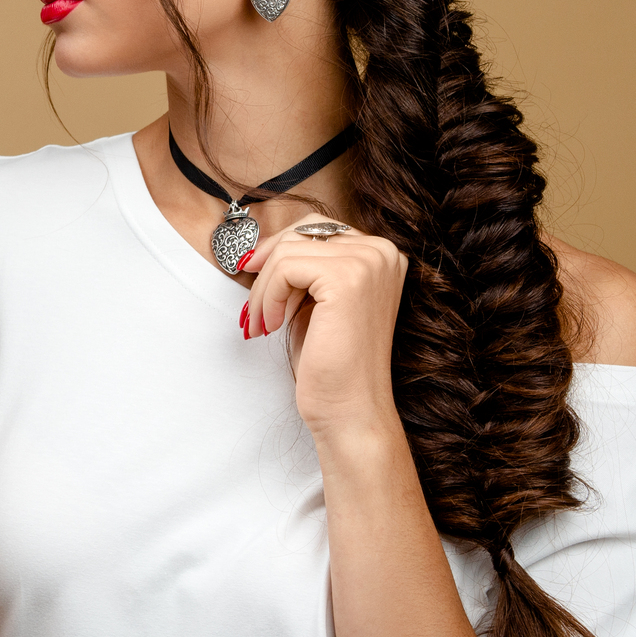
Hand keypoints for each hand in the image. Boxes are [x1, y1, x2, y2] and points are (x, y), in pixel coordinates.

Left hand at [240, 213, 407, 440]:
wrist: (350, 409)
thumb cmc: (331, 362)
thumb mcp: (316, 301)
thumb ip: (304, 268)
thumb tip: (259, 247)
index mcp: (381, 254)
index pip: (318, 227)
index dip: (279, 251)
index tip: (256, 278)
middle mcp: (382, 252)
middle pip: (303, 231)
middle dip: (268, 265)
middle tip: (253, 303)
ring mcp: (368, 262)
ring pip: (288, 251)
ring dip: (264, 289)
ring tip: (263, 323)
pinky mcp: (347, 277)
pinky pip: (285, 267)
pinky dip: (268, 297)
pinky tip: (272, 325)